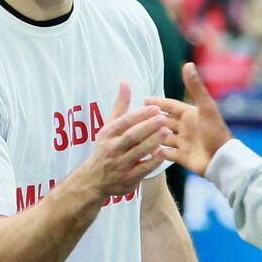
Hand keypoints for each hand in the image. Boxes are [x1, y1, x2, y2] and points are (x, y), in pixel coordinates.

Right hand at [81, 81, 168, 199]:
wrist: (94, 180)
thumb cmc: (105, 148)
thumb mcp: (109, 126)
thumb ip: (120, 106)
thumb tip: (125, 82)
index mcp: (108, 134)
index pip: (124, 122)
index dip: (140, 115)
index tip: (156, 107)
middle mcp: (113, 148)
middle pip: (131, 136)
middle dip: (148, 127)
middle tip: (163, 118)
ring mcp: (120, 164)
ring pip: (138, 152)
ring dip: (153, 141)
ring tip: (167, 132)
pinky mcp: (128, 178)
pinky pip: (143, 169)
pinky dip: (154, 161)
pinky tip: (165, 153)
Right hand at [147, 62, 231, 176]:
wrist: (222, 160)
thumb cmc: (215, 132)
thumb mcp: (205, 108)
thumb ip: (195, 87)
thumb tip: (187, 64)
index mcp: (191, 115)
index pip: (171, 106)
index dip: (158, 102)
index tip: (144, 99)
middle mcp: (186, 128)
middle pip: (164, 121)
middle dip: (152, 119)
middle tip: (135, 117)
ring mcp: (184, 143)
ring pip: (163, 137)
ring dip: (152, 135)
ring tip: (136, 134)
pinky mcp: (182, 157)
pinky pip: (166, 153)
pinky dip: (158, 152)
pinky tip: (145, 150)